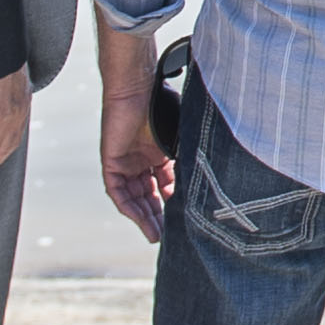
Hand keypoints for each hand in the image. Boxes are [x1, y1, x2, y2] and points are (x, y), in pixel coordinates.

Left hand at [93, 20, 172, 241]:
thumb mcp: (179, 137)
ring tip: (155, 234)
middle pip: (148, 195)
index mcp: (158, 153)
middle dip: (158, 216)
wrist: (138, 87)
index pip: (165, 185)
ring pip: (133, 197)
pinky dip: (128, 205)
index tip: (185, 219)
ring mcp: (125, 161)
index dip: (173, 202)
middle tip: (167, 236)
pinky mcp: (111, 161)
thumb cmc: (160, 104)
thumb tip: (212, 178)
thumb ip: (186, 158)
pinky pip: (117, 191)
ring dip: (143, 216)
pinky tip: (139, 218)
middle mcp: (141, 160)